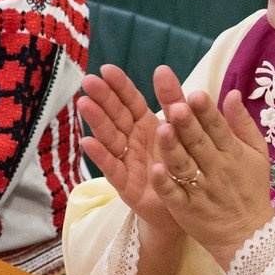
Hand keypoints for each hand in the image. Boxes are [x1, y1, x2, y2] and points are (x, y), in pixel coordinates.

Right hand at [78, 65, 175, 230]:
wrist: (189, 206)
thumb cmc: (183, 164)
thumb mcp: (183, 130)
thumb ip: (174, 102)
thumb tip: (163, 69)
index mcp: (146, 125)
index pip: (131, 101)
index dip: (119, 86)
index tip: (106, 69)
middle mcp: (133, 140)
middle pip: (116, 116)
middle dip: (103, 98)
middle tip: (89, 81)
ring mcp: (127, 161)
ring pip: (110, 138)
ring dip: (97, 121)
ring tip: (84, 104)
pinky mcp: (126, 185)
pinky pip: (113, 168)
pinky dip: (101, 156)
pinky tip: (88, 142)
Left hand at [148, 71, 274, 268]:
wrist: (249, 236)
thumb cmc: (250, 188)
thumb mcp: (256, 154)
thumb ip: (242, 123)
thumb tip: (232, 92)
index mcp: (231, 152)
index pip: (217, 128)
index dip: (206, 111)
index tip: (195, 93)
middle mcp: (215, 169)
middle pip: (198, 143)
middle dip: (187, 124)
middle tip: (175, 106)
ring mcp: (199, 190)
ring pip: (183, 166)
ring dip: (172, 149)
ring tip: (161, 130)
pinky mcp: (186, 210)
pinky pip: (174, 195)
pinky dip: (164, 183)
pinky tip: (154, 170)